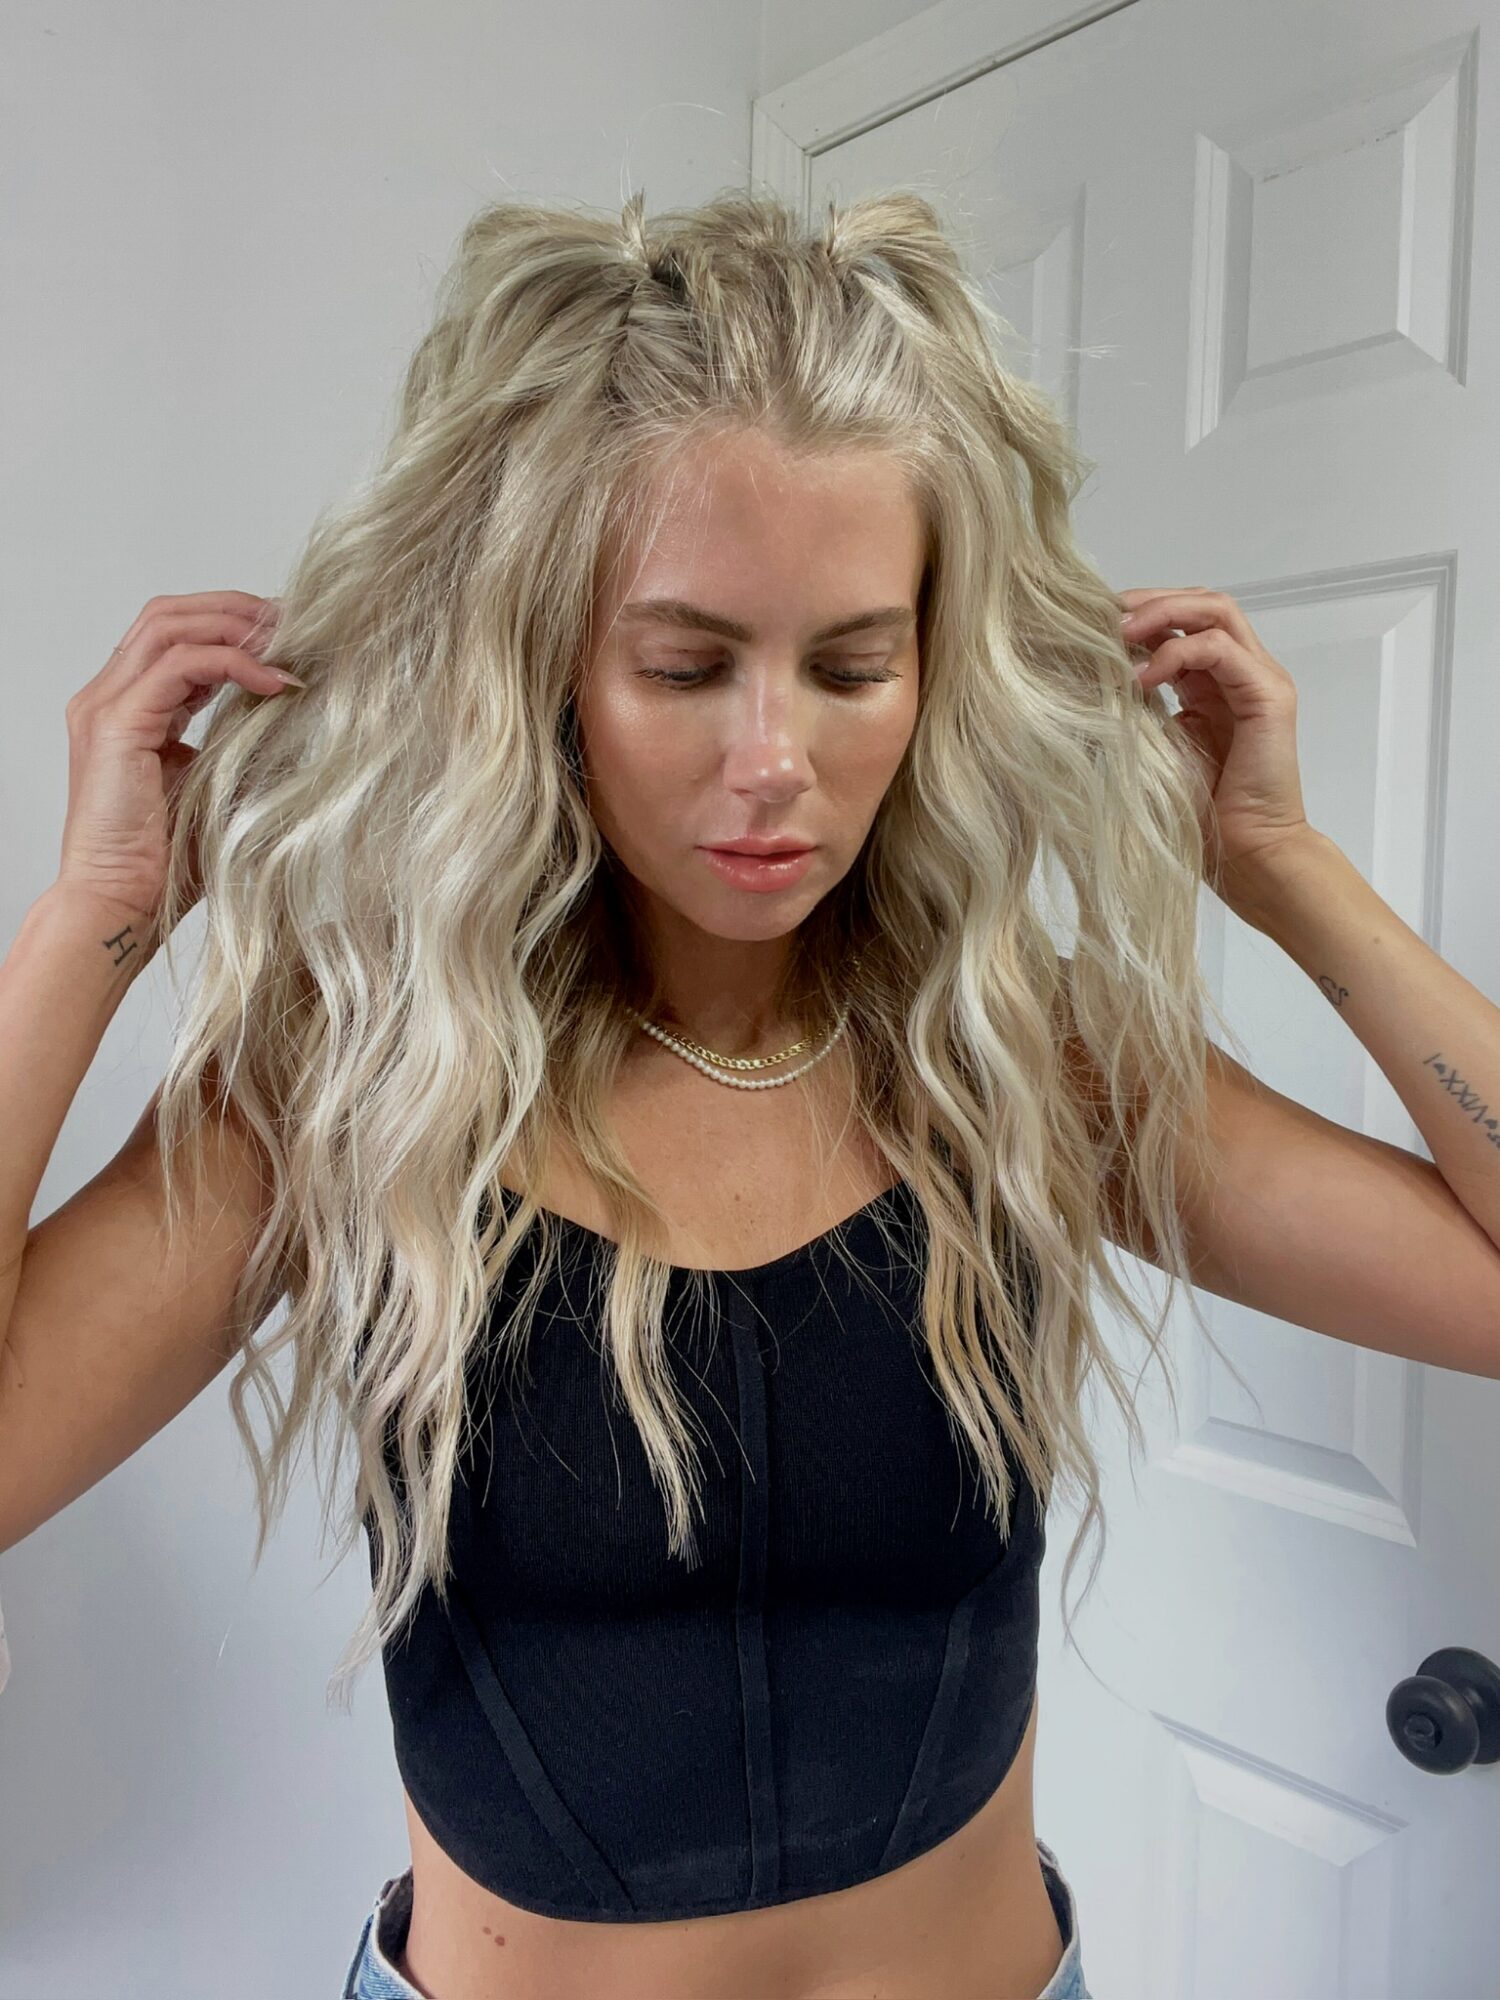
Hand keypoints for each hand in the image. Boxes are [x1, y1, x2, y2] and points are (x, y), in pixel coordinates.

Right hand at [57, 591, 295, 939]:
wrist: (123, 904)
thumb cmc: (165, 862)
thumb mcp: (217, 783)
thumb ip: (239, 740)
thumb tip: (295, 707)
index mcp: (130, 708)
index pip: (178, 635)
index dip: (235, 624)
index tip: (293, 635)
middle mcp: (109, 697)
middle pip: (170, 614)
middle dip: (238, 610)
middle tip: (299, 624)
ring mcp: (105, 706)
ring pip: (170, 625)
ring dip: (237, 626)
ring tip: (290, 644)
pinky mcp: (115, 725)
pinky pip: (179, 666)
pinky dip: (232, 662)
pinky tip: (274, 682)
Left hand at [1117, 585, 1313, 890]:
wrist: (1246, 856)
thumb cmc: (1199, 815)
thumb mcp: (1149, 748)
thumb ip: (1131, 708)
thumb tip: (1081, 677)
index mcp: (1210, 683)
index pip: (1181, 619)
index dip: (1137, 611)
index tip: (1089, 622)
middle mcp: (1238, 673)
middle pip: (1200, 602)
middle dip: (1148, 600)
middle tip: (1101, 615)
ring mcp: (1258, 679)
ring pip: (1216, 611)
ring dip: (1163, 612)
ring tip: (1118, 633)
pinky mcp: (1269, 695)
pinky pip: (1222, 650)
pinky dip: (1178, 651)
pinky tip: (1142, 678)